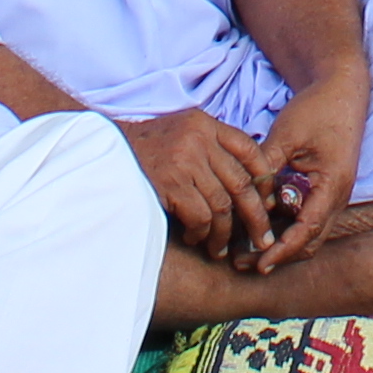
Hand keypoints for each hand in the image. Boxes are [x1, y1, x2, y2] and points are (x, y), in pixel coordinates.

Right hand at [116, 106, 279, 260]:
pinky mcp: (170, 184)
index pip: (250, 149)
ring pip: (222, 205)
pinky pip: (200, 216)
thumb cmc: (146, 148)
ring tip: (220, 247)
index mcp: (205, 124)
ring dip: (224, 233)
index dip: (264, 178)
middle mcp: (199, 139)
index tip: (268, 201)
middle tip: (262, 239)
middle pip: (242, 183)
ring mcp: (185, 161)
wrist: (104, 150)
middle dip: (256, 216)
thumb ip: (211, 147)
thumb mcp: (181, 133)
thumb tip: (247, 180)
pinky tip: (196, 239)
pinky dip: (202, 233)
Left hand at [252, 64, 371, 267]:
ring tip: (246, 249)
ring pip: (309, 231)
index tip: (259, 264)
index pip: (307, 230)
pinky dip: (286, 225)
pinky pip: (307, 216)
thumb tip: (244, 195)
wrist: (342, 90)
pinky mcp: (326, 188)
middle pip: (310, 240)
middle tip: (244, 263)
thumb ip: (266, 167)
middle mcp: (338, 195)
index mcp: (332, 185)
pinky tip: (261, 223)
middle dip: (279, 254)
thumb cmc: (317, 109)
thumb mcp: (286, 135)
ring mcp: (334, 193)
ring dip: (282, 241)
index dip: (282, 250)